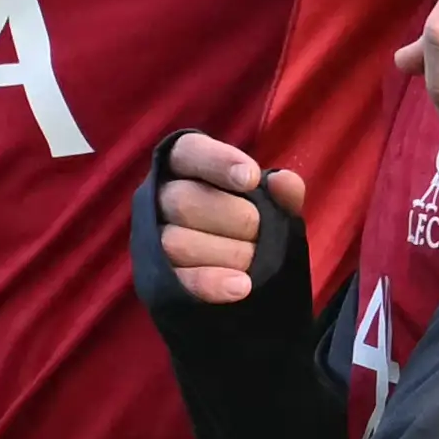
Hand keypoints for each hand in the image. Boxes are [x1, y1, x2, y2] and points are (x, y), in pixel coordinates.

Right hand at [153, 131, 307, 306]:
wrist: (250, 285)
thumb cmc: (253, 229)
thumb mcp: (271, 206)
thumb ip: (283, 193)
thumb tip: (284, 183)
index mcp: (186, 168)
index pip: (190, 152)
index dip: (218, 162)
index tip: (251, 179)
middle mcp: (161, 198)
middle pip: (182, 200)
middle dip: (233, 218)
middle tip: (260, 231)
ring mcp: (154, 241)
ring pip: (176, 242)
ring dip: (227, 253)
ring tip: (255, 261)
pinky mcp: (158, 280)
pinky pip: (179, 281)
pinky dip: (212, 283)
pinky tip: (241, 286)